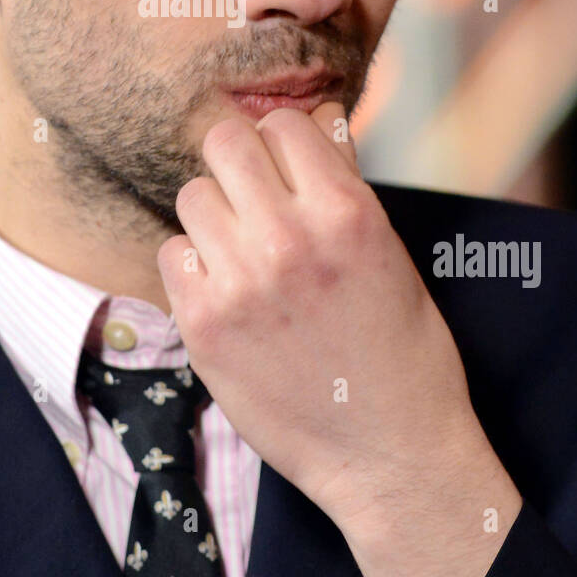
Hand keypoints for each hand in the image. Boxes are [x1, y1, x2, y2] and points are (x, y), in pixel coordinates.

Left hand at [157, 101, 521, 576]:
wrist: (388, 454)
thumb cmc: (404, 353)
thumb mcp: (391, 254)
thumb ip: (347, 186)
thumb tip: (320, 123)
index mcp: (346, 212)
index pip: (283, 124)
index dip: (284, 143)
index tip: (287, 168)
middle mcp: (288, 237)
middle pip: (224, 142)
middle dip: (239, 163)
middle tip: (253, 197)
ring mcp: (239, 281)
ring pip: (193, 196)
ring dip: (214, 216)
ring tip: (242, 251)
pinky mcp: (203, 324)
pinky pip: (172, 255)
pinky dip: (193, 267)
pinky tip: (224, 291)